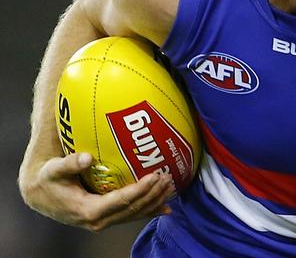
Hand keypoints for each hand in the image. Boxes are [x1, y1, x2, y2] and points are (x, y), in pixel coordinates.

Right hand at [20, 152, 174, 231]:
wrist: (40, 195)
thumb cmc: (48, 179)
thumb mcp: (54, 170)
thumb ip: (70, 164)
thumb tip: (86, 157)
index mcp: (87, 210)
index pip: (120, 201)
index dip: (140, 190)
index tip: (155, 176)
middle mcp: (98, 220)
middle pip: (132, 209)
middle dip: (152, 195)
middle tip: (168, 178)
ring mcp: (103, 221)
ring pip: (134, 214)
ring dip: (154, 202)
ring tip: (171, 187)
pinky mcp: (106, 218)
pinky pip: (131, 215)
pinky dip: (148, 210)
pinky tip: (165, 206)